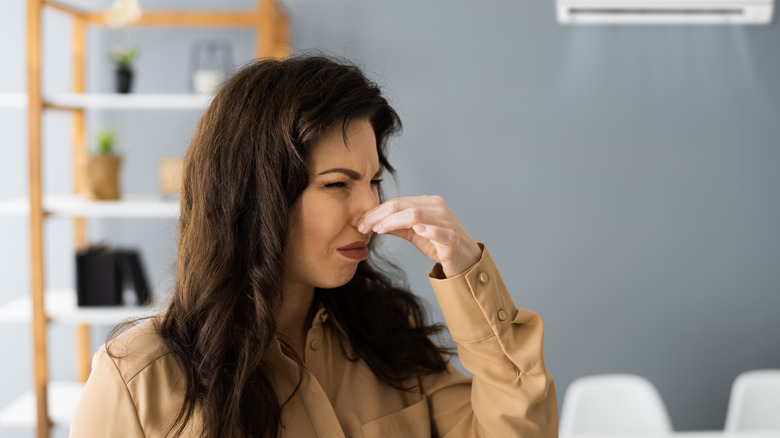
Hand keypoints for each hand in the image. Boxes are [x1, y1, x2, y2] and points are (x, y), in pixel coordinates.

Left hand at [358, 196, 481, 277]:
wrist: (466, 260)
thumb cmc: (440, 245)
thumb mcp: (415, 234)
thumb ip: (397, 227)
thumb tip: (374, 223)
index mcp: (427, 203)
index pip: (397, 202)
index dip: (376, 211)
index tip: (360, 222)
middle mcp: (436, 208)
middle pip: (402, 205)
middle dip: (378, 215)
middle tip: (362, 226)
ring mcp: (445, 221)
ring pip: (415, 214)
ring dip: (393, 221)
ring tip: (378, 229)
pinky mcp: (451, 238)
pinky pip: (438, 231)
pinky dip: (427, 229)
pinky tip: (416, 230)